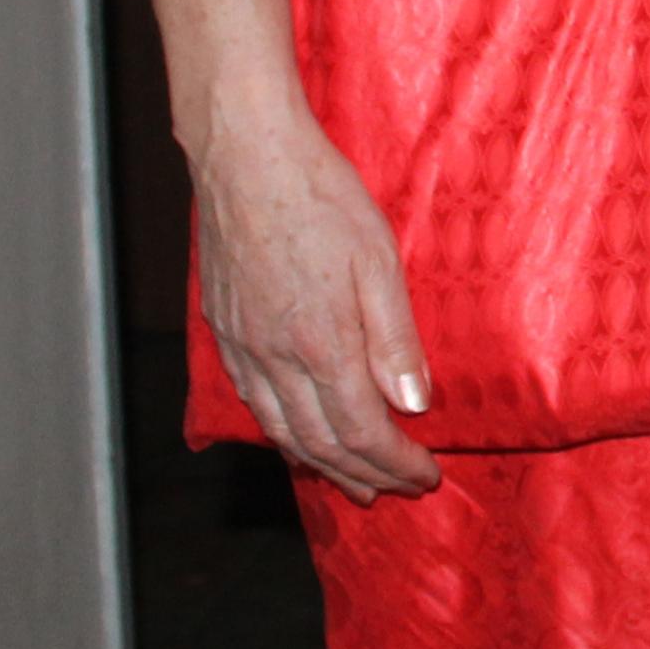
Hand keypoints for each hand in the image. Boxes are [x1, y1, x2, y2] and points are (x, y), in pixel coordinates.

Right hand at [191, 101, 439, 500]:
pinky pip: (252, 402)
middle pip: (319, 445)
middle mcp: (275, 357)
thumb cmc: (320, 197)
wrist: (244, 157)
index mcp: (320, 343)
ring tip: (352, 483)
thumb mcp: (378, 259)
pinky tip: (298, 436)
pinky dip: (281, 434)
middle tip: (397, 491)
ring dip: (320, 466)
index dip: (395, 462)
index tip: (426, 475)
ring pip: (280, 432)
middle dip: (363, 475)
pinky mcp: (223, 330)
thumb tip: (414, 403)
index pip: (362, 432)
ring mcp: (243, 347)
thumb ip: (395, 337)